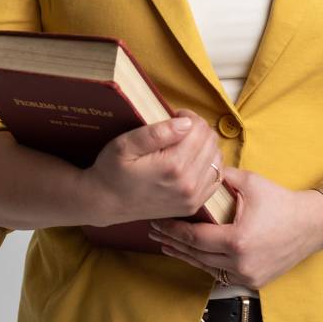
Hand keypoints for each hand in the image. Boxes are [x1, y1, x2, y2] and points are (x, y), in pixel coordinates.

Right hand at [80, 110, 223, 225]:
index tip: (174, 116)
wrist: (106, 204)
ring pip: (217, 158)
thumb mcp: (125, 145)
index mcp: (173, 166)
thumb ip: (156, 133)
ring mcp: (193, 197)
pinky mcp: (193, 205)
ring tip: (184, 143)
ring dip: (205, 146)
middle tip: (178, 128)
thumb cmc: (112, 171)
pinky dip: (209, 164)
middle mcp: (188, 184)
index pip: (199, 129)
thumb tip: (186, 123)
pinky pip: (216, 178)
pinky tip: (192, 160)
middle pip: (210, 142)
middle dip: (198, 129)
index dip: (189, 117)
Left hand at [147, 166, 322, 288]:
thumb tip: (198, 167)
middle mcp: (240, 263)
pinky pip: (220, 274)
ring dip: (185, 256)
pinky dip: (204, 263)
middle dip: (173, 242)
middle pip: (196, 255)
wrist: (311, 224)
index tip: (157, 221)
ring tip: (166, 244)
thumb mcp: (250, 182)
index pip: (195, 238)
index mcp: (237, 240)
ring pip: (206, 267)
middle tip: (153, 232)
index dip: (173, 230)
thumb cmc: (280, 201)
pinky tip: (191, 254)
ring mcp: (247, 276)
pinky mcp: (253, 281)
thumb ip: (221, 175)